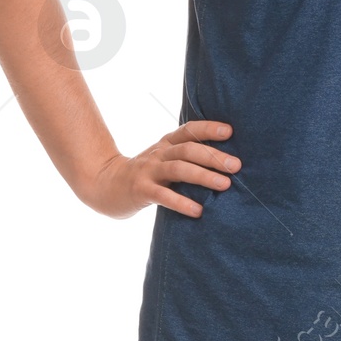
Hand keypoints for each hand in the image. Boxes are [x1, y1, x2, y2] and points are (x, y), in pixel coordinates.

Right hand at [79, 120, 240, 219]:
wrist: (104, 185)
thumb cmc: (144, 175)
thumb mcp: (163, 160)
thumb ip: (186, 158)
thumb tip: (225, 164)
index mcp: (166, 144)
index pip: (189, 130)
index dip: (208, 129)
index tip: (230, 131)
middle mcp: (158, 154)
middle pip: (188, 150)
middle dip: (214, 156)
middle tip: (236, 165)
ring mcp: (148, 171)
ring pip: (178, 169)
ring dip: (203, 175)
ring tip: (225, 184)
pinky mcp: (140, 191)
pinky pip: (163, 196)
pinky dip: (182, 203)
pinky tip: (199, 211)